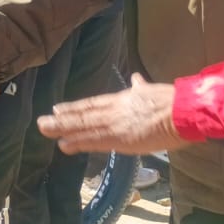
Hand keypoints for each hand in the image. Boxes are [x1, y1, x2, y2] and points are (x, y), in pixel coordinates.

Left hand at [37, 73, 188, 154]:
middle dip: (62, 118)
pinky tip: (64, 145)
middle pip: (83, 114)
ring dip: (63, 129)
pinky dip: (78, 142)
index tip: (58, 108)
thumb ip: (140, 86)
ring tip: (45, 130)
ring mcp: (115, 125)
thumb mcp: (152, 89)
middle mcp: (114, 110)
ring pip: (83, 127)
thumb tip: (136, 78)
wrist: (182, 111)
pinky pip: (94, 141)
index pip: (92, 104)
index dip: (74, 107)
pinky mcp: (120, 139)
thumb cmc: (172, 101)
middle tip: (42, 122)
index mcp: (122, 99)